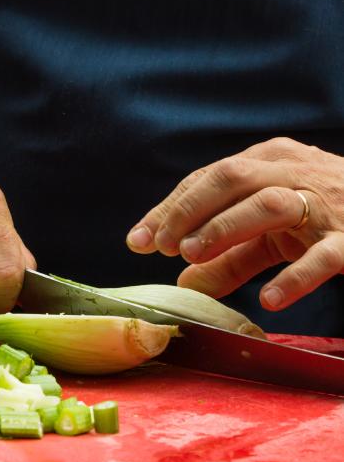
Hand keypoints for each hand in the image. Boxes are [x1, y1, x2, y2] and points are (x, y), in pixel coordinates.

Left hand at [126, 137, 343, 310]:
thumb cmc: (324, 218)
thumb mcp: (271, 235)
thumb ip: (228, 257)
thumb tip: (182, 283)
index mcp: (269, 162)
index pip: (208, 178)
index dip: (170, 208)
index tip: (136, 240)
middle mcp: (295, 172)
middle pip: (231, 178)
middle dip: (188, 211)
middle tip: (157, 246)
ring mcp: (327, 203)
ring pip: (270, 204)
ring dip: (224, 228)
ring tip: (190, 256)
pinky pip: (325, 254)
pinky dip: (296, 276)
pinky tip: (269, 299)